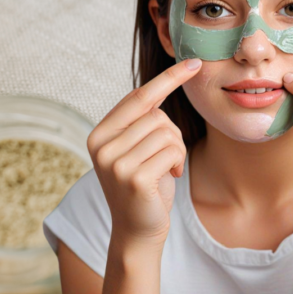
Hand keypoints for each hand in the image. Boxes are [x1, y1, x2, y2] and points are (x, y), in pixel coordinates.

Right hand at [86, 58, 201, 246]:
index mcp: (100, 133)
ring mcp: (115, 162)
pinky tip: (169, 177)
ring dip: (177, 150)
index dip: (168, 78)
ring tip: (166, 169)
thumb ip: (142, 121)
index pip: (138, 96)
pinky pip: (173, 150)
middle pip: (157, 115)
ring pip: (167, 132)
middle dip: (173, 134)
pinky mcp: (134, 177)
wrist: (138, 230)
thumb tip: (163, 82)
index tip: (192, 63)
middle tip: (168, 159)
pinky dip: (179, 162)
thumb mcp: (138, 148)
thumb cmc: (145, 185)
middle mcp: (101, 145)